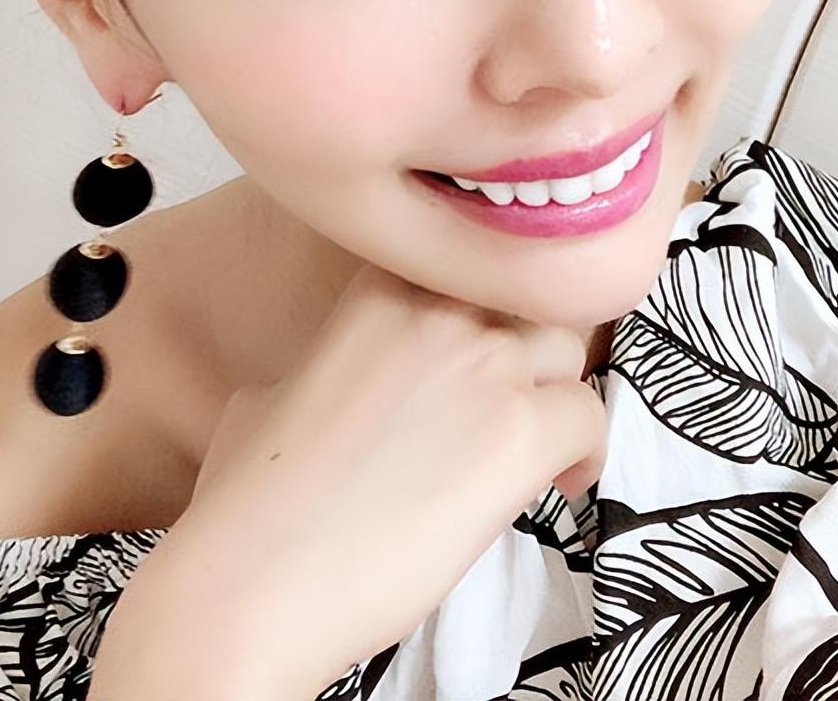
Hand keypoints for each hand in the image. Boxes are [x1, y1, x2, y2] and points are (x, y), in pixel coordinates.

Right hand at [158, 261, 605, 695]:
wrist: (255, 577)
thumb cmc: (247, 498)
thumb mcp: (269, 393)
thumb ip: (324, 366)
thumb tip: (326, 386)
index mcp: (375, 286)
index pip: (467, 260)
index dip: (482, 308)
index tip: (480, 350)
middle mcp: (437, 307)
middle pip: (524, 297)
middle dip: (528, 347)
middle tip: (516, 399)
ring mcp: (483, 364)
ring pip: (567, 347)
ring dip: (557, 392)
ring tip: (539, 446)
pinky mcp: (521, 433)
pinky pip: (590, 416)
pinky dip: (583, 452)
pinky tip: (557, 486)